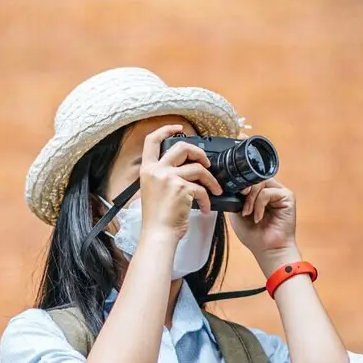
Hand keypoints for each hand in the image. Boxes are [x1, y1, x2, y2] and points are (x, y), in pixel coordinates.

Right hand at [138, 124, 223, 239]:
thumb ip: (162, 176)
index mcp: (147, 170)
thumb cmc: (157, 218)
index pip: (151, 140)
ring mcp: (169, 178)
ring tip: (215, 190)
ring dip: (211, 180)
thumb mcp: (152, 191)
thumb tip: (183, 168)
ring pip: (198, 168)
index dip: (166, 129)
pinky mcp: (182, 188)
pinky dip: (207, 199)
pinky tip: (206, 208)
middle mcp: (156, 171)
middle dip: (199, 152)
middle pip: (181, 147)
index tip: (179, 128)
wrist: (158, 234)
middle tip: (206, 164)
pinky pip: (202, 188)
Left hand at [228, 179, 299, 272]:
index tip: (234, 194)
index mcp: (260, 193)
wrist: (267, 249)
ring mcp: (280, 193)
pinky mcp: (288, 197)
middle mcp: (271, 191)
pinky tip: (258, 217)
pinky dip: (259, 204)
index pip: (251, 179)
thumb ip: (236, 198)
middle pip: (256, 178)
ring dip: (251, 199)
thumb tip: (234, 186)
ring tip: (248, 214)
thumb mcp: (236, 213)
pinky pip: (268, 192)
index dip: (241, 184)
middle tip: (242, 207)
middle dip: (245, 191)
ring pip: (261, 183)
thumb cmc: (255, 235)